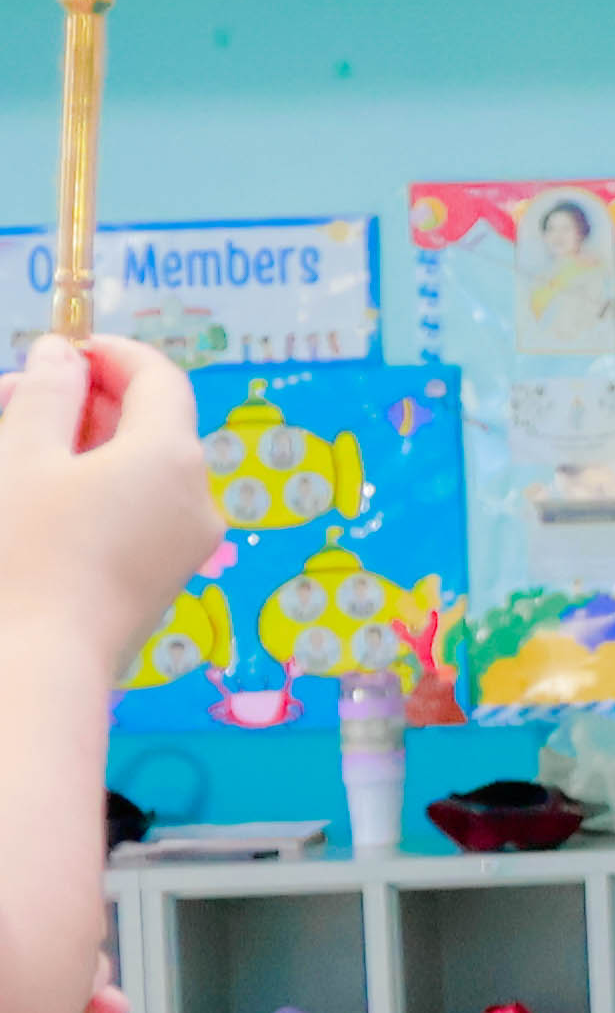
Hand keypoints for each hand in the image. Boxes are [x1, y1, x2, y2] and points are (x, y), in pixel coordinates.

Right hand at [0, 335, 215, 663]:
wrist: (38, 664)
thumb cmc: (26, 554)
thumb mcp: (25, 457)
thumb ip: (49, 395)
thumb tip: (63, 353)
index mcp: (173, 456)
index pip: (159, 378)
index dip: (110, 354)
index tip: (59, 348)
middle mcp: (197, 496)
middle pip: (148, 423)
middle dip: (82, 401)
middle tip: (14, 396)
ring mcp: (186, 542)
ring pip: (138, 468)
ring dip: (80, 445)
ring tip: (13, 440)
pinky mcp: (163, 576)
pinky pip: (136, 510)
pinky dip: (95, 487)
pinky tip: (39, 490)